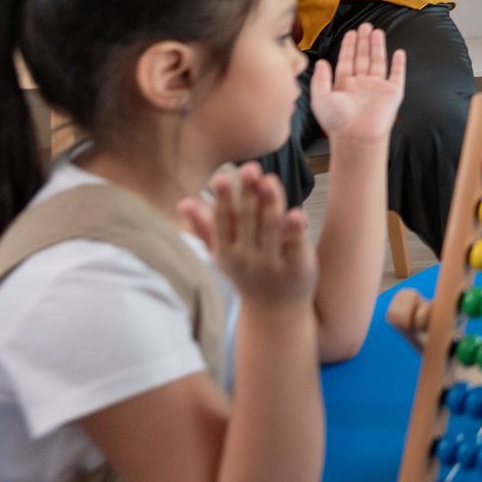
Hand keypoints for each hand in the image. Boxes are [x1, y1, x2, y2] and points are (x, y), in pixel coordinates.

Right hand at [181, 163, 316, 307]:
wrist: (275, 313)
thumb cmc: (247, 274)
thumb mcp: (222, 254)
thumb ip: (205, 227)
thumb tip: (183, 202)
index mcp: (227, 252)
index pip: (224, 221)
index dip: (223, 199)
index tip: (221, 176)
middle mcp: (248, 258)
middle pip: (249, 220)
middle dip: (248, 194)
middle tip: (251, 168)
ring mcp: (273, 264)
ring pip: (271, 229)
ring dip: (271, 204)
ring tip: (270, 181)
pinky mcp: (298, 268)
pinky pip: (296, 245)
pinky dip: (296, 230)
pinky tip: (297, 212)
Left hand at [309, 23, 405, 148]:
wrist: (356, 135)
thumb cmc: (337, 121)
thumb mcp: (319, 98)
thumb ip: (320, 79)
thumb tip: (321, 62)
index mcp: (344, 85)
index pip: (347, 60)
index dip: (348, 46)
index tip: (350, 33)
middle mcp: (361, 84)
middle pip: (363, 58)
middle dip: (363, 41)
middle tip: (365, 25)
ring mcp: (377, 88)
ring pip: (378, 62)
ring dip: (378, 46)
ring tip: (377, 31)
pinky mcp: (392, 93)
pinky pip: (397, 75)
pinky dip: (399, 64)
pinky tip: (399, 52)